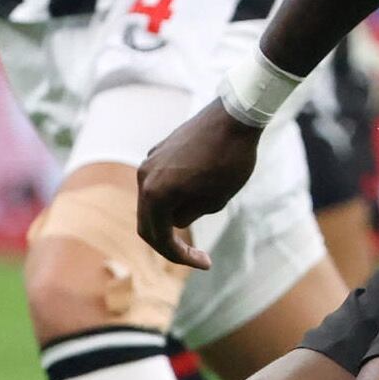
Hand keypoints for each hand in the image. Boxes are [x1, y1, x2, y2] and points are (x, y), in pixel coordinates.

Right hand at [135, 100, 259, 270]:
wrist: (234, 116)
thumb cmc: (229, 160)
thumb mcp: (215, 201)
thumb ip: (188, 215)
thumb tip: (175, 220)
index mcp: (155, 194)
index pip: (159, 238)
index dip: (180, 257)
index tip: (204, 263)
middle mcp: (145, 177)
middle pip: (147, 222)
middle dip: (170, 242)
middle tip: (195, 255)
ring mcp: (150, 161)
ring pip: (152, 201)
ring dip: (170, 217)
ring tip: (199, 220)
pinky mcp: (159, 150)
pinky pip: (158, 182)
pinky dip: (171, 196)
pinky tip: (196, 194)